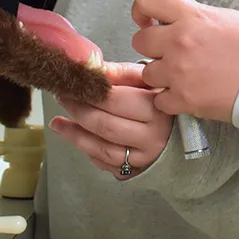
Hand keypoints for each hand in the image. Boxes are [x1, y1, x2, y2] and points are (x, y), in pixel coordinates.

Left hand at [48, 62, 171, 177]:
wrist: (180, 132)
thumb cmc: (161, 102)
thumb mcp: (148, 81)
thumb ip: (121, 74)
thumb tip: (93, 68)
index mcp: (157, 108)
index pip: (114, 100)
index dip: (88, 92)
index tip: (71, 84)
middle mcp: (152, 136)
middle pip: (105, 125)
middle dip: (78, 111)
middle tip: (62, 97)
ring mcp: (144, 157)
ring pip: (102, 149)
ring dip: (75, 135)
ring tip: (57, 122)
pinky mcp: (136, 171)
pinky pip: (105, 163)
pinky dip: (87, 150)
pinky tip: (75, 137)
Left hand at [130, 0, 238, 121]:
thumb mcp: (228, 17)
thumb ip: (195, 9)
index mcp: (192, 17)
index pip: (147, 0)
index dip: (141, 9)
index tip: (146, 18)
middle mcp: (180, 42)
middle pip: (139, 40)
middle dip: (151, 46)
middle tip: (167, 51)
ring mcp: (179, 71)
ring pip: (147, 72)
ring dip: (161, 74)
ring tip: (183, 74)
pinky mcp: (182, 98)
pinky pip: (159, 99)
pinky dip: (170, 99)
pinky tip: (187, 92)